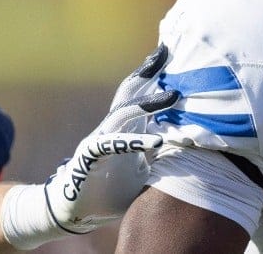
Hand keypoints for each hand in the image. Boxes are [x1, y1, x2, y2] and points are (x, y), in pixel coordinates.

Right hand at [1, 47, 179, 249]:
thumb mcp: (144, 171)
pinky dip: (134, 142)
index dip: (154, 76)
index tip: (172, 56)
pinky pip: (112, 144)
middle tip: (166, 50)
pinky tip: (156, 142)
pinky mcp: (89, 156)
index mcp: (126, 129)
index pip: (140, 96)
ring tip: (174, 94)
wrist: (75, 211)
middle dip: (148, 72)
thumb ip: (160, 155)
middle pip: (130, 93)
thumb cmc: (111, 190)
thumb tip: (187, 142)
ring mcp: (100, 140)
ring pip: (123, 113)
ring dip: (148, 103)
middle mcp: (112, 129)